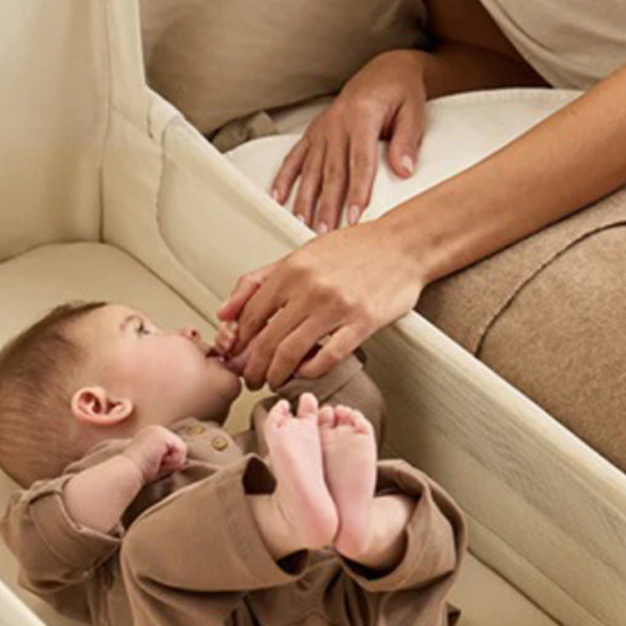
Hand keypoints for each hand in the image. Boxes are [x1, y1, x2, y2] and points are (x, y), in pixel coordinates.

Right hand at [120, 425, 188, 482]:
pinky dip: (172, 461)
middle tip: (154, 464)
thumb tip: (185, 461)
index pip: (174, 447)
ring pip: (182, 449)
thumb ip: (168, 457)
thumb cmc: (140, 471)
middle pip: (180, 447)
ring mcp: (160, 430)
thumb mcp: (157, 462)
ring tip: (156, 462)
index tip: (153, 465)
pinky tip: (158, 461)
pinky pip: (180, 450)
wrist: (128, 471)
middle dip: (171, 461)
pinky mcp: (163, 435)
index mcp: (153, 434)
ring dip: (171, 462)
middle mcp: (156, 429)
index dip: (168, 461)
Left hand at [214, 219, 424, 387]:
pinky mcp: (363, 322)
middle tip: (251, 378)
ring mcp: (337, 306)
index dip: (239, 342)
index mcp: (291, 269)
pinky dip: (310, 371)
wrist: (401, 245)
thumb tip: (224, 313)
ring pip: (292, 352)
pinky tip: (305, 372)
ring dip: (277, 374)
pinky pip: (328, 357)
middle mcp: (310, 287)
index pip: (251, 315)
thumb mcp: (300, 255)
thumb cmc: (352, 249)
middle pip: (267, 339)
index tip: (237, 355)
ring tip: (274, 380)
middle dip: (253, 367)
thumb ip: (259, 281)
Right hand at [272, 51, 426, 233]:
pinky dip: (284, 178)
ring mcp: (322, 128)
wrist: (385, 71)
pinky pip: (295, 157)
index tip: (354, 216)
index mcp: (362, 117)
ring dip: (305, 199)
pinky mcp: (314, 132)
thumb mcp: (413, 112)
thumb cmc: (401, 93)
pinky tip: (277, 197)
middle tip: (325, 234)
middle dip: (327, 205)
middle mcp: (337, 123)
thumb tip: (404, 170)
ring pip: (311, 169)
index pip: (359, 162)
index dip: (356, 191)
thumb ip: (406, 141)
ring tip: (301, 224)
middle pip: (331, 171)